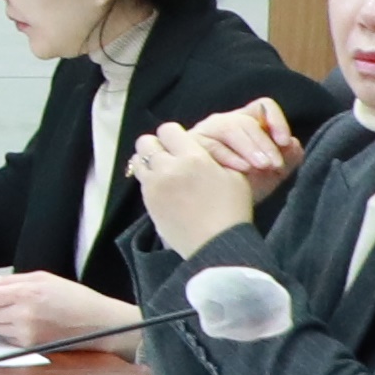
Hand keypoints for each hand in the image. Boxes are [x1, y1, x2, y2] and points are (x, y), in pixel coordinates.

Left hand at [0, 267, 136, 349]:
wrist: (99, 323)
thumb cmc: (73, 297)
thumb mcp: (41, 278)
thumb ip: (8, 280)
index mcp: (25, 293)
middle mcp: (22, 314)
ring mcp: (25, 332)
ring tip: (17, 310)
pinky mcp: (28, 346)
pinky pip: (3, 337)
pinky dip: (6, 329)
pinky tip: (23, 322)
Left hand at [126, 117, 260, 255]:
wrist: (217, 245)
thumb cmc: (232, 210)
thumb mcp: (235, 176)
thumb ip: (214, 157)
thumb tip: (201, 149)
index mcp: (192, 158)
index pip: (168, 130)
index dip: (174, 134)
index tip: (182, 142)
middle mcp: (168, 168)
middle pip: (146, 142)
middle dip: (157, 145)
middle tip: (170, 155)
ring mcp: (154, 186)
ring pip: (139, 161)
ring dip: (150, 162)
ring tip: (165, 172)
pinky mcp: (148, 203)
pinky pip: (142, 182)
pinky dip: (150, 180)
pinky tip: (166, 189)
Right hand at [185, 99, 305, 180]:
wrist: (214, 209)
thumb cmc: (243, 187)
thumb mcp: (270, 175)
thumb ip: (286, 160)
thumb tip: (295, 145)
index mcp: (247, 123)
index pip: (263, 107)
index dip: (276, 120)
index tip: (285, 141)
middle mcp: (225, 122)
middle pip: (247, 121)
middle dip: (264, 143)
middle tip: (275, 164)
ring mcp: (206, 131)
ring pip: (228, 128)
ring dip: (249, 147)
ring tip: (262, 166)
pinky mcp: (190, 144)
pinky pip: (211, 144)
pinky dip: (230, 157)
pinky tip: (242, 170)